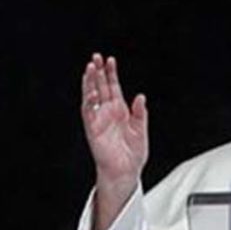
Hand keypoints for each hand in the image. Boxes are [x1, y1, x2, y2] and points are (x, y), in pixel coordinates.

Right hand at [81, 54, 147, 229]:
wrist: (126, 172)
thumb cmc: (132, 155)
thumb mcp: (141, 131)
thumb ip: (140, 114)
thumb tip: (140, 97)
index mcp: (120, 111)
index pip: (113, 87)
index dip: (111, 74)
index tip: (110, 60)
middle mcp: (108, 113)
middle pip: (100, 87)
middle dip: (98, 72)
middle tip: (96, 57)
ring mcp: (99, 120)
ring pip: (92, 97)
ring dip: (90, 83)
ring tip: (90, 68)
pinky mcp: (93, 130)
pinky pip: (89, 114)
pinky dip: (89, 102)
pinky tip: (91, 92)